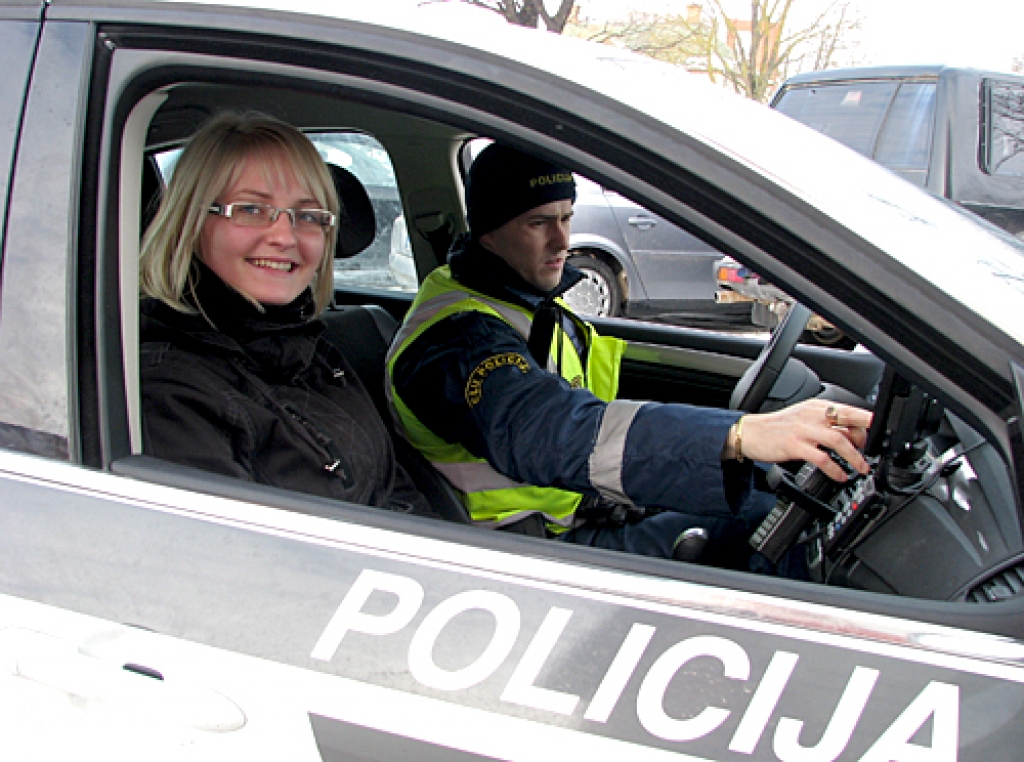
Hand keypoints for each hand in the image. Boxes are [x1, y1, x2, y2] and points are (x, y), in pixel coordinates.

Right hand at [723, 399, 872, 481]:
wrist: (750, 433)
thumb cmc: (777, 428)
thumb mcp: (803, 417)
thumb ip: (824, 422)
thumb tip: (850, 435)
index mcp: (816, 406)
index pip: (849, 409)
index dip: (867, 421)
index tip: (878, 434)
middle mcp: (812, 415)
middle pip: (847, 421)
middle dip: (864, 438)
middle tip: (869, 453)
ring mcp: (803, 430)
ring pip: (837, 440)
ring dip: (854, 456)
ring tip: (862, 468)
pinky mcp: (795, 445)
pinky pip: (821, 458)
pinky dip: (835, 469)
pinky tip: (840, 476)